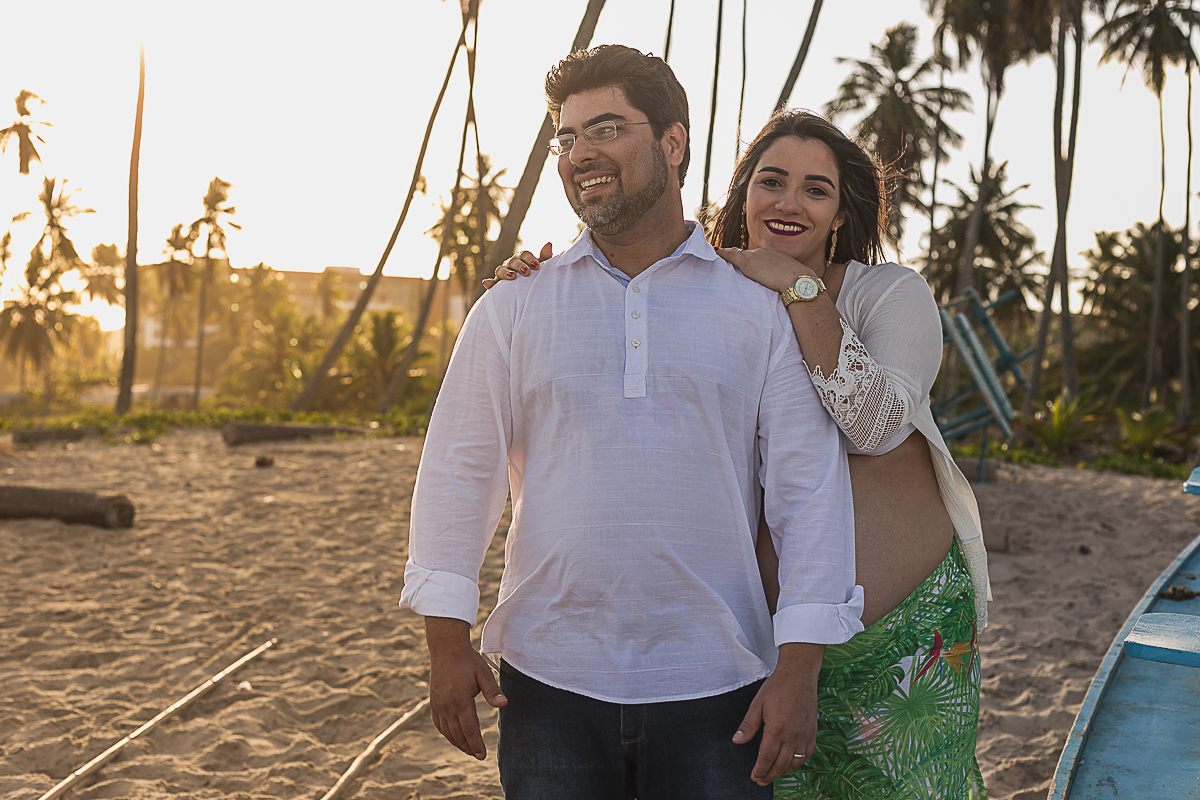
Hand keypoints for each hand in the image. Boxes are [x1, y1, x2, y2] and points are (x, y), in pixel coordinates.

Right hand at [425, 617, 507, 759]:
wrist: (446, 648)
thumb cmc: (468, 660)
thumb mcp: (483, 673)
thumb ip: (492, 691)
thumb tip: (504, 704)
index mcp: (460, 700)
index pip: (469, 729)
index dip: (476, 744)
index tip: (482, 755)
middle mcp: (446, 706)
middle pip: (458, 734)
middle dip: (468, 747)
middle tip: (478, 756)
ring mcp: (438, 705)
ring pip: (447, 731)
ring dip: (457, 742)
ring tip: (468, 749)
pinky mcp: (433, 702)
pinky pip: (439, 724)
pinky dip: (447, 733)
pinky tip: (453, 736)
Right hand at [481, 241, 553, 288]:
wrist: (529, 289)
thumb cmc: (535, 275)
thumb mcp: (541, 267)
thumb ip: (544, 257)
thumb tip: (549, 244)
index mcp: (521, 258)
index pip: (524, 255)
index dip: (529, 259)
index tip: (536, 265)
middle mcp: (510, 263)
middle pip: (513, 261)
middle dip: (519, 266)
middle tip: (527, 271)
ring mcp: (503, 273)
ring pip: (501, 270)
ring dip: (506, 272)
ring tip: (512, 276)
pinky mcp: (497, 284)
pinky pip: (492, 283)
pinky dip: (489, 282)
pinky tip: (486, 283)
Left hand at [718, 246, 815, 293]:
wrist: (798, 280)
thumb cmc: (798, 282)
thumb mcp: (790, 276)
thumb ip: (782, 277)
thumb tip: (784, 284)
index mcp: (773, 253)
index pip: (756, 255)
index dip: (749, 257)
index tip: (743, 259)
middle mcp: (763, 252)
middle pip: (746, 253)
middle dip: (736, 254)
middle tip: (725, 255)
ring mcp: (755, 256)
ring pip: (737, 253)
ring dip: (728, 254)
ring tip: (718, 254)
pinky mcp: (747, 264)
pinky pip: (731, 255)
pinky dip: (723, 253)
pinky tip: (715, 252)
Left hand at [732, 642, 823, 785]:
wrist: (798, 676)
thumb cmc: (776, 688)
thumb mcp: (757, 704)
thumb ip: (748, 725)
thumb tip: (737, 741)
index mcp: (776, 728)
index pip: (767, 757)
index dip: (760, 770)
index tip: (754, 777)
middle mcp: (792, 735)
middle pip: (781, 764)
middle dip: (770, 775)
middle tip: (761, 780)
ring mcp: (805, 734)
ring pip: (795, 762)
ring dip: (783, 771)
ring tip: (773, 774)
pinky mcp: (812, 732)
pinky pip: (807, 754)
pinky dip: (798, 762)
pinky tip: (790, 763)